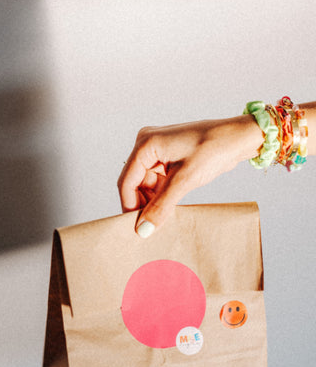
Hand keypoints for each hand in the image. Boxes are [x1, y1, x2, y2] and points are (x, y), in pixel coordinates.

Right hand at [118, 115, 262, 236]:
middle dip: (142, 205)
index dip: (130, 206)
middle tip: (150, 227)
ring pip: (146, 184)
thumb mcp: (185, 180)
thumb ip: (161, 206)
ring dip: (153, 202)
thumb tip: (143, 229)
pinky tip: (169, 208)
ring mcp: (157, 151)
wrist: (240, 137)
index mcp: (145, 145)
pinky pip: (157, 180)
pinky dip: (161, 195)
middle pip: (134, 184)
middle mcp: (146, 145)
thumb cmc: (214, 148)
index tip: (137, 228)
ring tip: (162, 220)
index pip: (126, 182)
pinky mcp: (167, 157)